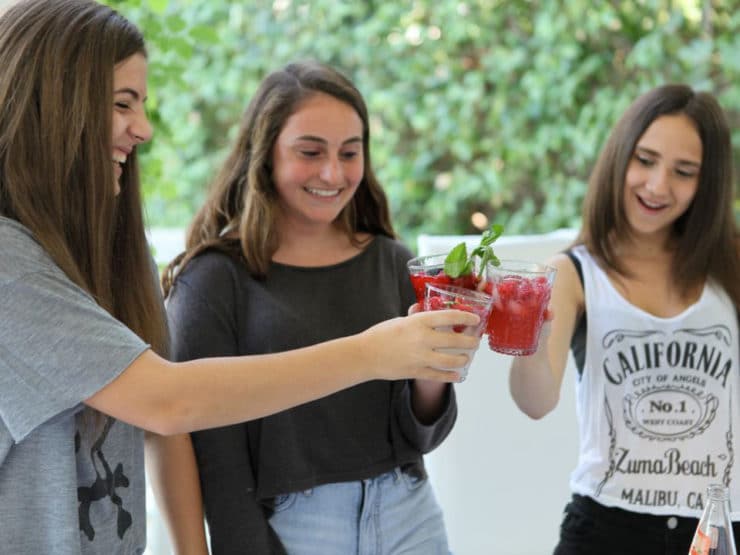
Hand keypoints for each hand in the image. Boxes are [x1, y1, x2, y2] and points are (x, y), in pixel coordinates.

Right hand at [361, 310, 480, 381]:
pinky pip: (440, 376)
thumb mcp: (400, 320)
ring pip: (451, 360)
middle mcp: (423, 339)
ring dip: (463, 359)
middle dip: (471, 342)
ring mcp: (420, 357)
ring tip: (466, 357)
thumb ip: (416, 317)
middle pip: (456, 340)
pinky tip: (458, 375)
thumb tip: (426, 309)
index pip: (450, 317)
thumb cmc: (381, 334)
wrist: (365, 355)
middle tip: (475, 341)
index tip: (476, 319)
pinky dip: (451, 376)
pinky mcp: (416, 372)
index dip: (466, 317)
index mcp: (419, 322)